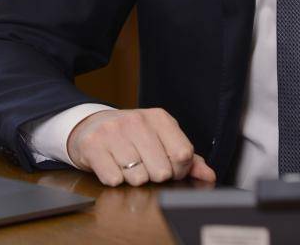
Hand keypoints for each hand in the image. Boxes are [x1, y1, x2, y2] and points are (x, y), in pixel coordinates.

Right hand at [66, 108, 216, 186]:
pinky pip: (114, 179)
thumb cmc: (132, 136)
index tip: (170, 168)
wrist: (91, 126)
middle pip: (161, 171)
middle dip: (155, 176)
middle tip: (146, 168)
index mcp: (159, 118)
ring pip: (138, 178)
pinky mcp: (93, 146)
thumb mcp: (161, 139)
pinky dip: (114, 180)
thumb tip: (208, 176)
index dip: (179, 170)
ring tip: (127, 167)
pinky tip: (113, 167)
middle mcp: (136, 121)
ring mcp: (113, 132)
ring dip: (134, 179)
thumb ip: (187, 158)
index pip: (183, 154)